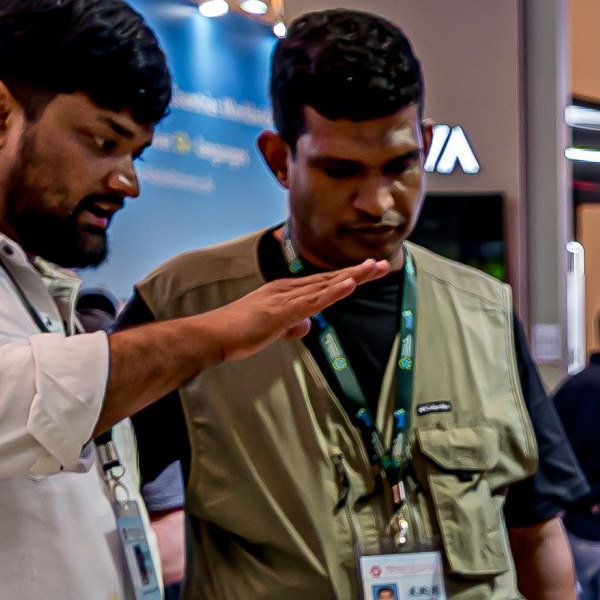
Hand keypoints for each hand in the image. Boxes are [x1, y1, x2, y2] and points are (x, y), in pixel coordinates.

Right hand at [186, 260, 392, 364]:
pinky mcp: (284, 311)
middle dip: (358, 272)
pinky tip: (351, 284)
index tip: (369, 270)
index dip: (347, 277)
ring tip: (374, 268)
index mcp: (286, 292)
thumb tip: (307, 325)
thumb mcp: (273, 329)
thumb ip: (292, 325)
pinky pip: (314, 301)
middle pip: (329, 279)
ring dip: (352, 276)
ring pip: (325, 285)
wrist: (216, 334)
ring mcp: (287, 298)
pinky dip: (333, 291)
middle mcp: (288, 289)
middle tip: (383, 264)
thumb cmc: (240, 333)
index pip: (323, 283)